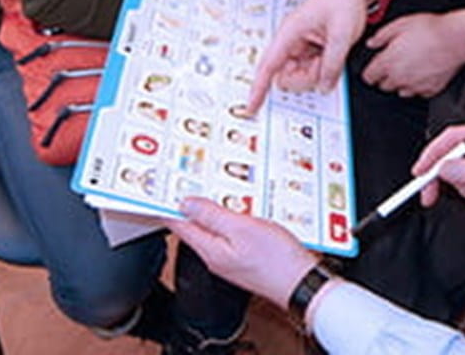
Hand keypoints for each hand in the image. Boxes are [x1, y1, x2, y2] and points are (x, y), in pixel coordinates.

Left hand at [168, 197, 318, 308]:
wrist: (300, 283)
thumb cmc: (276, 259)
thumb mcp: (242, 228)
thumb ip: (212, 215)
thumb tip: (186, 204)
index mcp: (210, 250)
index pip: (179, 225)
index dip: (169, 206)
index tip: (163, 188)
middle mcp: (216, 256)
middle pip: (195, 226)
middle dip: (190, 204)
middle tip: (187, 180)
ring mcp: (231, 258)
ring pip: (214, 229)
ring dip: (212, 209)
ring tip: (212, 189)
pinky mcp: (246, 257)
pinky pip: (231, 234)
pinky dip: (230, 218)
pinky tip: (240, 209)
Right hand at [247, 0, 377, 113]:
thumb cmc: (344, 1)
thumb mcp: (343, 34)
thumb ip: (333, 63)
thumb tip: (323, 87)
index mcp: (290, 31)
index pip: (268, 65)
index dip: (258, 88)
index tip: (251, 107)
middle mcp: (291, 41)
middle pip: (285, 76)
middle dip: (306, 77)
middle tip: (326, 62)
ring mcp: (300, 47)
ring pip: (299, 76)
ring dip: (316, 74)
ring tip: (332, 53)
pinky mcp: (309, 51)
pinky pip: (310, 71)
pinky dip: (321, 69)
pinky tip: (331, 54)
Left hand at [362, 9, 464, 97]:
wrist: (455, 39)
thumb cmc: (431, 30)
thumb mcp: (400, 24)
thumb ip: (381, 35)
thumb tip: (372, 43)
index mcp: (388, 62)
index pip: (368, 77)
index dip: (370, 71)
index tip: (373, 68)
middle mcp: (400, 78)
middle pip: (383, 86)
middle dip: (385, 76)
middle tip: (393, 64)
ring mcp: (415, 86)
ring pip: (400, 91)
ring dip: (401, 82)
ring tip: (409, 67)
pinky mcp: (430, 89)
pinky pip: (419, 92)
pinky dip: (418, 85)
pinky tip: (423, 72)